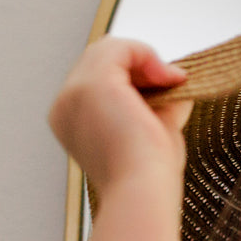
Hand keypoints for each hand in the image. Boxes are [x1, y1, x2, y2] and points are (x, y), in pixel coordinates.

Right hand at [47, 37, 191, 205]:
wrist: (143, 193)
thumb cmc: (149, 176)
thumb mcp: (153, 129)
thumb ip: (159, 101)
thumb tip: (175, 76)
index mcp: (71, 119)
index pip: (99, 78)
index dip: (135, 77)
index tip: (168, 90)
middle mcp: (64, 104)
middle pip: (101, 60)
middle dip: (140, 65)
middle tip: (174, 82)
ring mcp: (73, 92)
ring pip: (109, 50)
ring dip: (145, 58)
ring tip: (172, 80)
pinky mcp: (92, 84)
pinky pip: (119, 47)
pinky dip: (146, 54)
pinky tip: (168, 75)